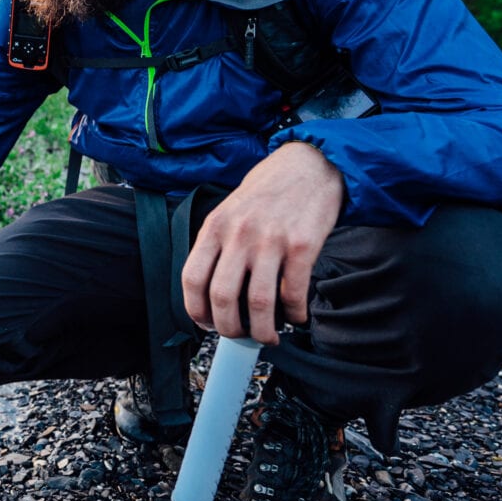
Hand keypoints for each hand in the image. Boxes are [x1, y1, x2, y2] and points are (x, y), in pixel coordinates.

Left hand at [181, 142, 343, 345]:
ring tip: (268, 335)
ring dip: (262, 330)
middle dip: (229, 328)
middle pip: (223, 297)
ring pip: (259, 302)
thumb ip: (219, 245)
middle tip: (238, 335)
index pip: (192, 278)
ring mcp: (271, 240)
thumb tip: (213, 294)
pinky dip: (294, 313)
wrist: (309, 164)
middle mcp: (239, 234)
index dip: (196, 310)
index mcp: (215, 227)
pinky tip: (295, 316)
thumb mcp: (230, 210)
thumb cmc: (268, 191)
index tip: (205, 323)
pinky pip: (294, 293)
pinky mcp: (302, 245)